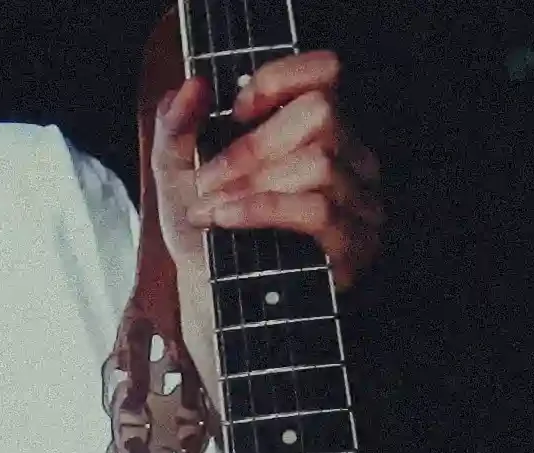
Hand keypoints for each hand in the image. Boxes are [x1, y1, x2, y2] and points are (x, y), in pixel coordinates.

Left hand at [152, 50, 383, 291]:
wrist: (211, 299)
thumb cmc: (203, 232)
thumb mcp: (176, 176)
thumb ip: (175, 129)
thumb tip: (189, 88)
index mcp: (315, 130)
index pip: (324, 72)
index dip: (280, 78)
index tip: (234, 111)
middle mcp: (349, 158)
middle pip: (320, 114)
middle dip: (252, 147)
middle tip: (207, 181)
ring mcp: (359, 201)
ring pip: (319, 163)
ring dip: (252, 184)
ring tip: (210, 210)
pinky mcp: (354, 246)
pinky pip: (317, 211)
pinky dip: (264, 210)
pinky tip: (227, 220)